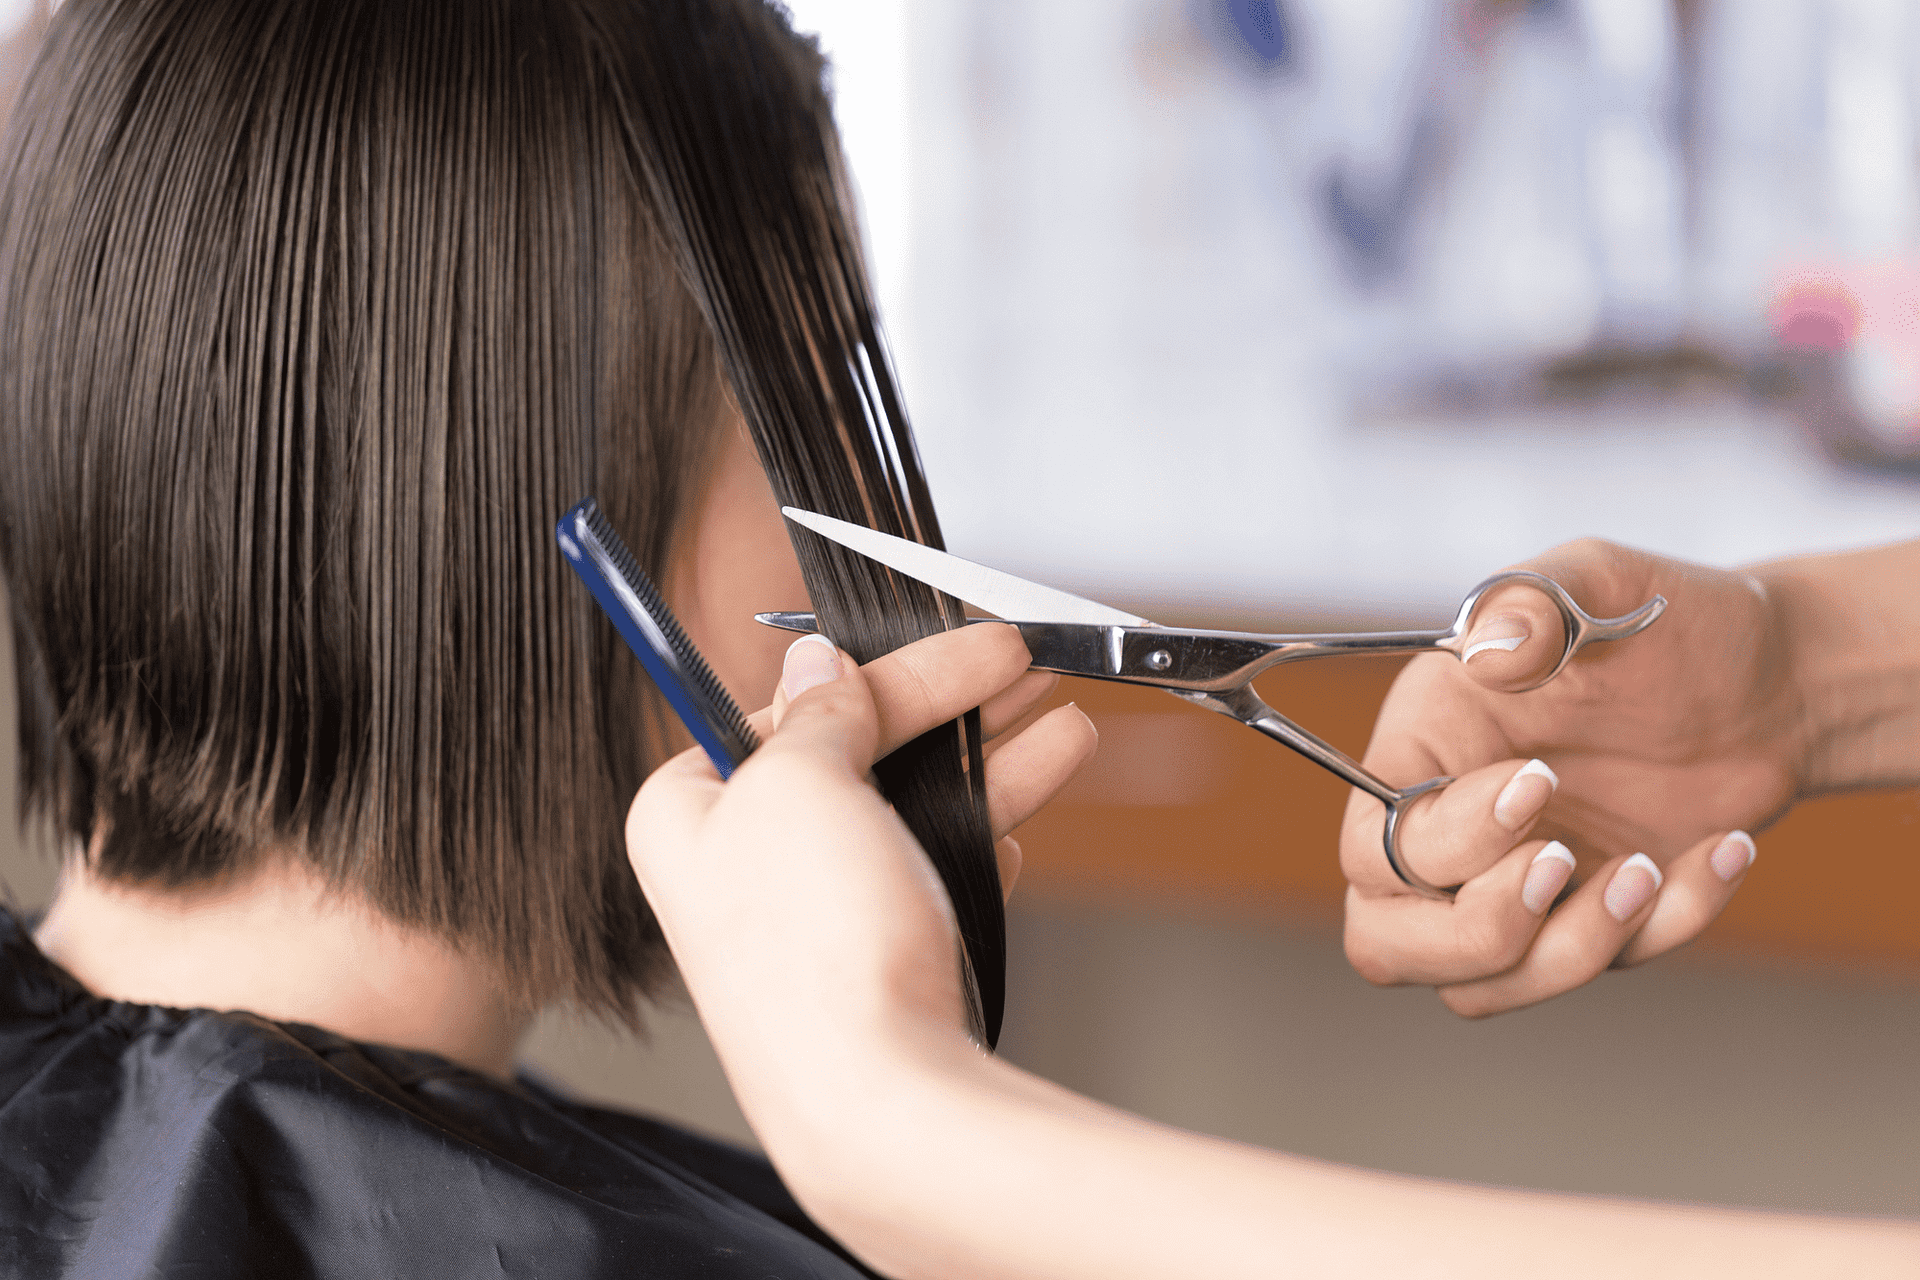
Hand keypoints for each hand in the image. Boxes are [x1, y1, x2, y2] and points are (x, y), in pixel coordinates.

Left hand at [625, 624, 1096, 1111]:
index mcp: (686, 814)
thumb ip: (818, 710)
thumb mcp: (801, 781)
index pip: (779, 708)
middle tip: (1017, 664)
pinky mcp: (869, 963)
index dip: (871, 671)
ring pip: (906, 809)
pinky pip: (930, 876)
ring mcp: (808, 919)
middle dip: (947, 703)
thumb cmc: (814, 957)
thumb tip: (816, 662)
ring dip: (988, 759)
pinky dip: (982, 836)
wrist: (882, 1107)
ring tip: (1062, 727)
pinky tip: (1027, 816)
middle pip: (854, 751)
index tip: (950, 641)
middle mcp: (740, 868)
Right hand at [1339, 539, 1802, 1016]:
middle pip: (1385, 942)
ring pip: (1479, 987)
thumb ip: (1536, 599)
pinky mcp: (1585, 921)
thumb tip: (1490, 643)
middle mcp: (1447, 829)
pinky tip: (1721, 852)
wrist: (1773, 680)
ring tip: (1648, 869)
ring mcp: (1513, 886)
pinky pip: (1599, 969)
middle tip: (1562, 864)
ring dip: (1568, 951)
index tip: (1542, 780)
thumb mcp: (1601, 578)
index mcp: (1423, 745)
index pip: (1373, 841)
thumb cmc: (1668, 620)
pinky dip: (1667, 927)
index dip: (1445, 838)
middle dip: (1476, 932)